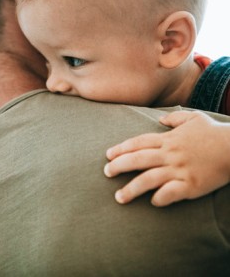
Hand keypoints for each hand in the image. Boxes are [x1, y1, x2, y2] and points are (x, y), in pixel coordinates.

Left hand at [104, 110, 229, 206]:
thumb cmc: (214, 133)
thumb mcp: (194, 118)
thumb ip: (174, 118)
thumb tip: (160, 119)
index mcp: (168, 139)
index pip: (138, 143)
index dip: (121, 148)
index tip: (108, 155)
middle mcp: (170, 154)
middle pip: (138, 159)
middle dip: (119, 166)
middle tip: (106, 173)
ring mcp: (180, 169)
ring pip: (149, 179)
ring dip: (131, 188)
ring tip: (118, 197)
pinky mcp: (192, 185)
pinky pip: (171, 193)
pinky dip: (160, 198)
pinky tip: (152, 202)